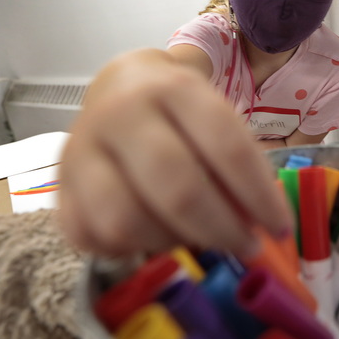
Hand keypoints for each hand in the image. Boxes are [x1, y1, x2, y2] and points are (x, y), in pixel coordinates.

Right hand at [57, 49, 292, 257]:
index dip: (258, 195)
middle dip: (221, 229)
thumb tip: (261, 227)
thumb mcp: (214, 120)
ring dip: (171, 241)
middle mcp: (121, 114)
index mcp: (173, 90)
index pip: (225, 147)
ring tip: (194, 239)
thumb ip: (237, 166)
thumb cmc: (179, 113)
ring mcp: (80, 151)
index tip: (279, 228)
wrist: (118, 89)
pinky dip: (127, 249)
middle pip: (176, 189)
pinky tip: (152, 238)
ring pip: (127, 220)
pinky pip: (91, 237)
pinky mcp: (59, 186)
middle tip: (246, 247)